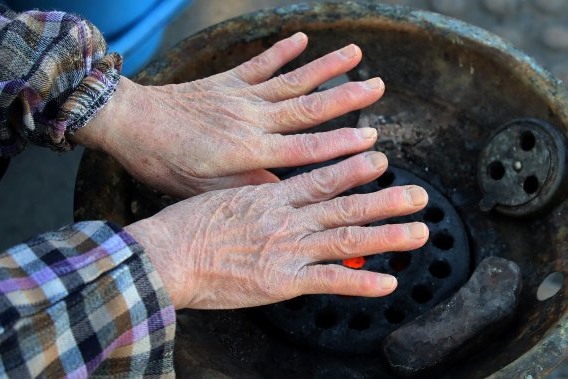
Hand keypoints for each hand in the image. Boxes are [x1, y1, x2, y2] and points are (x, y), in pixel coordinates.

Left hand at [74, 33, 383, 196]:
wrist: (128, 124)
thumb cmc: (164, 162)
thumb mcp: (204, 188)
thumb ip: (247, 187)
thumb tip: (283, 192)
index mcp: (247, 151)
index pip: (303, 150)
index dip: (339, 145)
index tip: (370, 140)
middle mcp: (251, 120)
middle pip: (307, 108)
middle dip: (346, 98)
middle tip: (378, 87)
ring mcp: (240, 96)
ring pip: (291, 81)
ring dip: (325, 68)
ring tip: (355, 54)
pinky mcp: (226, 81)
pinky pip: (259, 63)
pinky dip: (281, 50)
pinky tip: (302, 38)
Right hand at [125, 152, 428, 309]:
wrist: (167, 255)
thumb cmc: (187, 226)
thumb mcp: (222, 196)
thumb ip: (254, 195)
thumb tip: (271, 193)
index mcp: (272, 197)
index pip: (322, 179)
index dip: (354, 168)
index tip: (379, 159)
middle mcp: (288, 219)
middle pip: (346, 206)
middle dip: (387, 200)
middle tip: (420, 196)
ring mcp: (288, 249)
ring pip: (347, 238)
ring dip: (388, 235)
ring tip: (419, 232)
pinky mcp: (282, 281)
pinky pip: (330, 281)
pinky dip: (361, 282)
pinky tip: (388, 283)